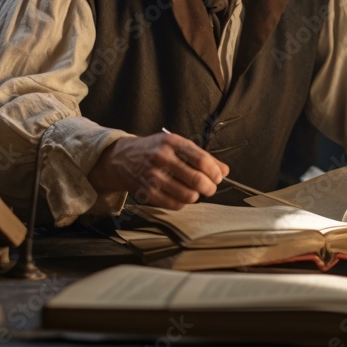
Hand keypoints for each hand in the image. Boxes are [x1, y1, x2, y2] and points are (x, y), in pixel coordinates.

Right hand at [88, 132, 229, 208]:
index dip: (214, 171)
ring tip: (195, 193)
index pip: (201, 159)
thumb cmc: (154, 150)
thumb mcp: (176, 145)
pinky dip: (182, 203)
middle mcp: (161, 157)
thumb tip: (225, 170)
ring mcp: (152, 175)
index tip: (218, 177)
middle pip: (196, 179)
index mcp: (171, 142)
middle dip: (209, 187)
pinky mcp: (146, 192)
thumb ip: (201, 156)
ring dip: (196, 196)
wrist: (121, 158)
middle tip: (210, 188)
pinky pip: (174, 204)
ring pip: (187, 195)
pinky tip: (181, 197)